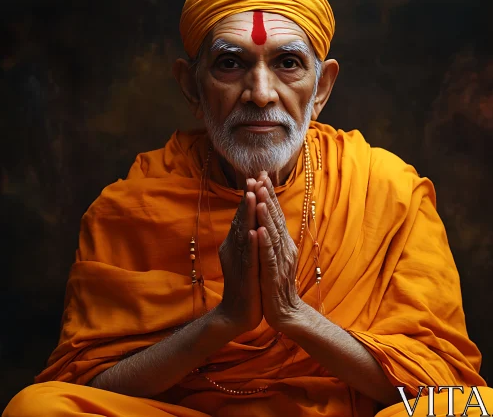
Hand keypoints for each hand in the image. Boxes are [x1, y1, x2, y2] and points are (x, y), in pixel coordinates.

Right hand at [215, 179, 263, 334]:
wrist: (237, 315)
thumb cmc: (245, 285)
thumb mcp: (246, 257)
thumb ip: (246, 239)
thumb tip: (252, 220)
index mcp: (236, 244)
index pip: (244, 216)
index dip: (250, 197)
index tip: (257, 177)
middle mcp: (235, 250)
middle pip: (242, 220)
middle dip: (248, 199)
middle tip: (253, 178)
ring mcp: (239, 262)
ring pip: (244, 234)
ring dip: (248, 215)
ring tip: (252, 196)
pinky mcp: (246, 276)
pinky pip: (249, 258)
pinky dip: (251, 244)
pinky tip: (255, 231)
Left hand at [254, 172, 303, 331]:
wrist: (285, 314)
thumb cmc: (276, 285)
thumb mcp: (274, 258)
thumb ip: (272, 239)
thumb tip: (265, 220)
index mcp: (283, 243)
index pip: (276, 214)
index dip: (270, 195)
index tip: (262, 175)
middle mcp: (284, 249)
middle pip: (276, 219)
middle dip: (268, 198)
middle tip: (261, 177)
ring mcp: (280, 262)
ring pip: (272, 235)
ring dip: (266, 216)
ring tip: (260, 197)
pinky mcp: (272, 276)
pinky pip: (268, 257)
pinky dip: (264, 244)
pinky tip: (258, 231)